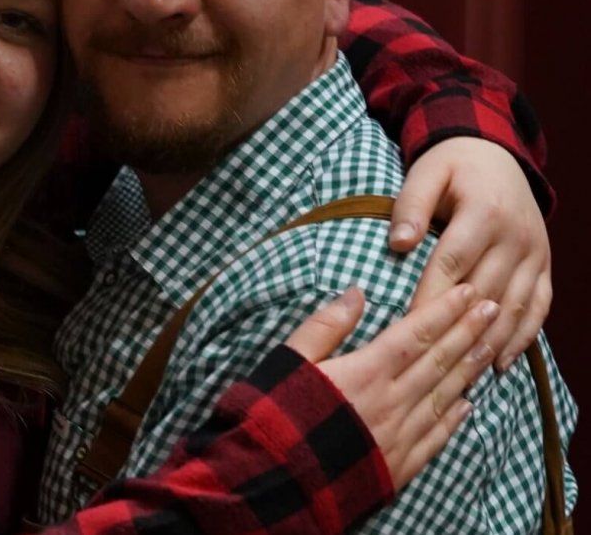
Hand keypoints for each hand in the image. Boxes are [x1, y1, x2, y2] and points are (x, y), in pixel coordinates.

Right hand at [286, 284, 498, 490]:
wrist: (278, 481)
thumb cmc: (277, 414)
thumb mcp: (289, 360)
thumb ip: (325, 326)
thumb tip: (356, 293)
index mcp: (365, 372)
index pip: (414, 334)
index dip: (443, 311)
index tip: (468, 291)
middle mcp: (391, 401)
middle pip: (437, 360)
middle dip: (467, 331)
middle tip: (493, 307)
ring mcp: (399, 435)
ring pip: (444, 395)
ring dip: (469, 368)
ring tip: (490, 346)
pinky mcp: (398, 465)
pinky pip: (435, 437)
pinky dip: (454, 418)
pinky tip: (467, 405)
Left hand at [388, 137, 549, 369]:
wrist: (496, 153)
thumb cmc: (452, 165)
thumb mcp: (426, 172)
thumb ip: (410, 204)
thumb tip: (398, 243)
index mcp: (484, 212)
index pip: (453, 262)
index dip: (431, 295)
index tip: (409, 324)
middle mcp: (516, 236)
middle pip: (485, 290)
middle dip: (459, 328)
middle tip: (432, 362)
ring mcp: (535, 253)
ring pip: (514, 305)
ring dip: (491, 341)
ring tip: (463, 373)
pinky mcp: (544, 264)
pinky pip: (538, 305)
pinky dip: (522, 336)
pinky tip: (499, 362)